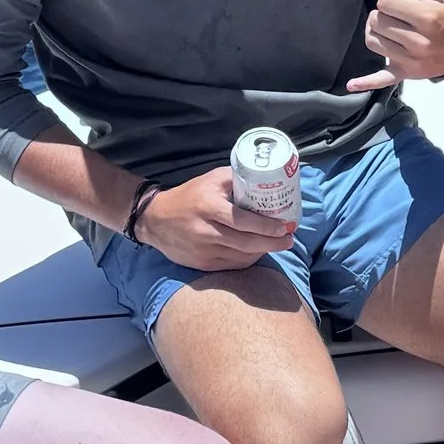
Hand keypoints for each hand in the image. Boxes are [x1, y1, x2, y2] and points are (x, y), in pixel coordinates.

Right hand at [136, 166, 296, 270]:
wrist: (154, 220)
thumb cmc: (188, 196)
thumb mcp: (210, 180)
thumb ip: (236, 178)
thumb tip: (267, 179)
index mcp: (208, 207)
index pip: (243, 221)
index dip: (267, 227)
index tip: (285, 226)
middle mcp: (205, 231)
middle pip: (246, 243)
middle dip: (273, 243)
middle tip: (289, 239)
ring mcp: (203, 250)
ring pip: (241, 257)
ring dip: (263, 252)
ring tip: (278, 244)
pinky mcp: (201, 264)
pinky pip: (232, 266)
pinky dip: (248, 260)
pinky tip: (257, 252)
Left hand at [351, 0, 443, 92]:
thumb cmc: (443, 15)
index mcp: (427, 19)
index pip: (384, 2)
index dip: (389, 1)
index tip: (402, 5)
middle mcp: (420, 42)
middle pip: (376, 22)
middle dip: (382, 17)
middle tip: (396, 18)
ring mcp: (412, 61)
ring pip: (372, 42)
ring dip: (375, 34)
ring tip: (389, 31)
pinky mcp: (404, 75)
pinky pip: (382, 79)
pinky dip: (367, 82)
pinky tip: (351, 84)